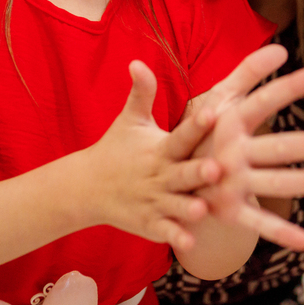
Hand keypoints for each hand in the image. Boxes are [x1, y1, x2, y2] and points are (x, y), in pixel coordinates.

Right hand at [82, 61, 222, 251]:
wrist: (87, 187)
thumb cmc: (117, 149)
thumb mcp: (130, 120)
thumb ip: (141, 92)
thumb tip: (138, 60)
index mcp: (160, 149)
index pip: (180, 135)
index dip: (196, 126)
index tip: (212, 113)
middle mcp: (159, 175)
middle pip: (182, 173)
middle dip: (198, 172)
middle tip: (217, 167)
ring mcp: (154, 202)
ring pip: (176, 206)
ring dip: (189, 208)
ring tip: (204, 208)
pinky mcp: (150, 224)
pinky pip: (165, 232)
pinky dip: (176, 237)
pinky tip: (190, 243)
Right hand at [186, 46, 303, 250]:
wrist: (151, 177)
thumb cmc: (196, 131)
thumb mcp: (214, 98)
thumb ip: (246, 72)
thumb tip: (280, 49)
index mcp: (226, 121)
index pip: (263, 100)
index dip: (290, 87)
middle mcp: (229, 152)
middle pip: (278, 147)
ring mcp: (229, 184)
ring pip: (275, 184)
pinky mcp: (226, 211)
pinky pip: (256, 223)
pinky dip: (279, 233)